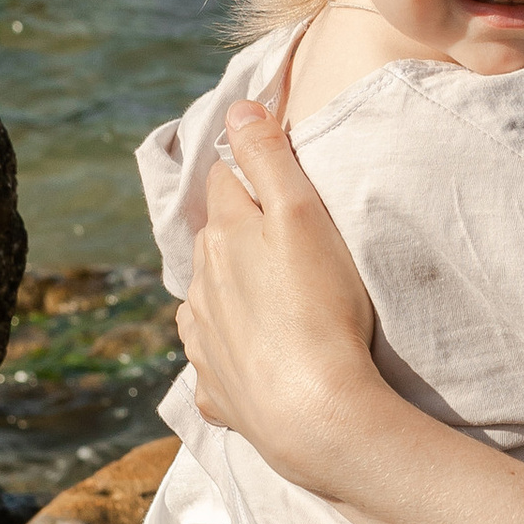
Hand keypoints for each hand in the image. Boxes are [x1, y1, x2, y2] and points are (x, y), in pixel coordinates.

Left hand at [173, 100, 381, 491]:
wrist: (317, 414)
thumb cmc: (322, 307)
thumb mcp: (304, 215)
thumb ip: (269, 157)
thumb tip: (238, 109)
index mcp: (224, 237)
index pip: (224, 182)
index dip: (249, 174)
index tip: (276, 180)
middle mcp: (200, 285)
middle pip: (213, 240)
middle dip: (239, 232)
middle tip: (285, 240)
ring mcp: (204, 341)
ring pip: (205, 299)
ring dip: (228, 292)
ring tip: (272, 301)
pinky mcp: (216, 389)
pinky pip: (214, 363)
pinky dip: (228, 355)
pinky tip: (255, 361)